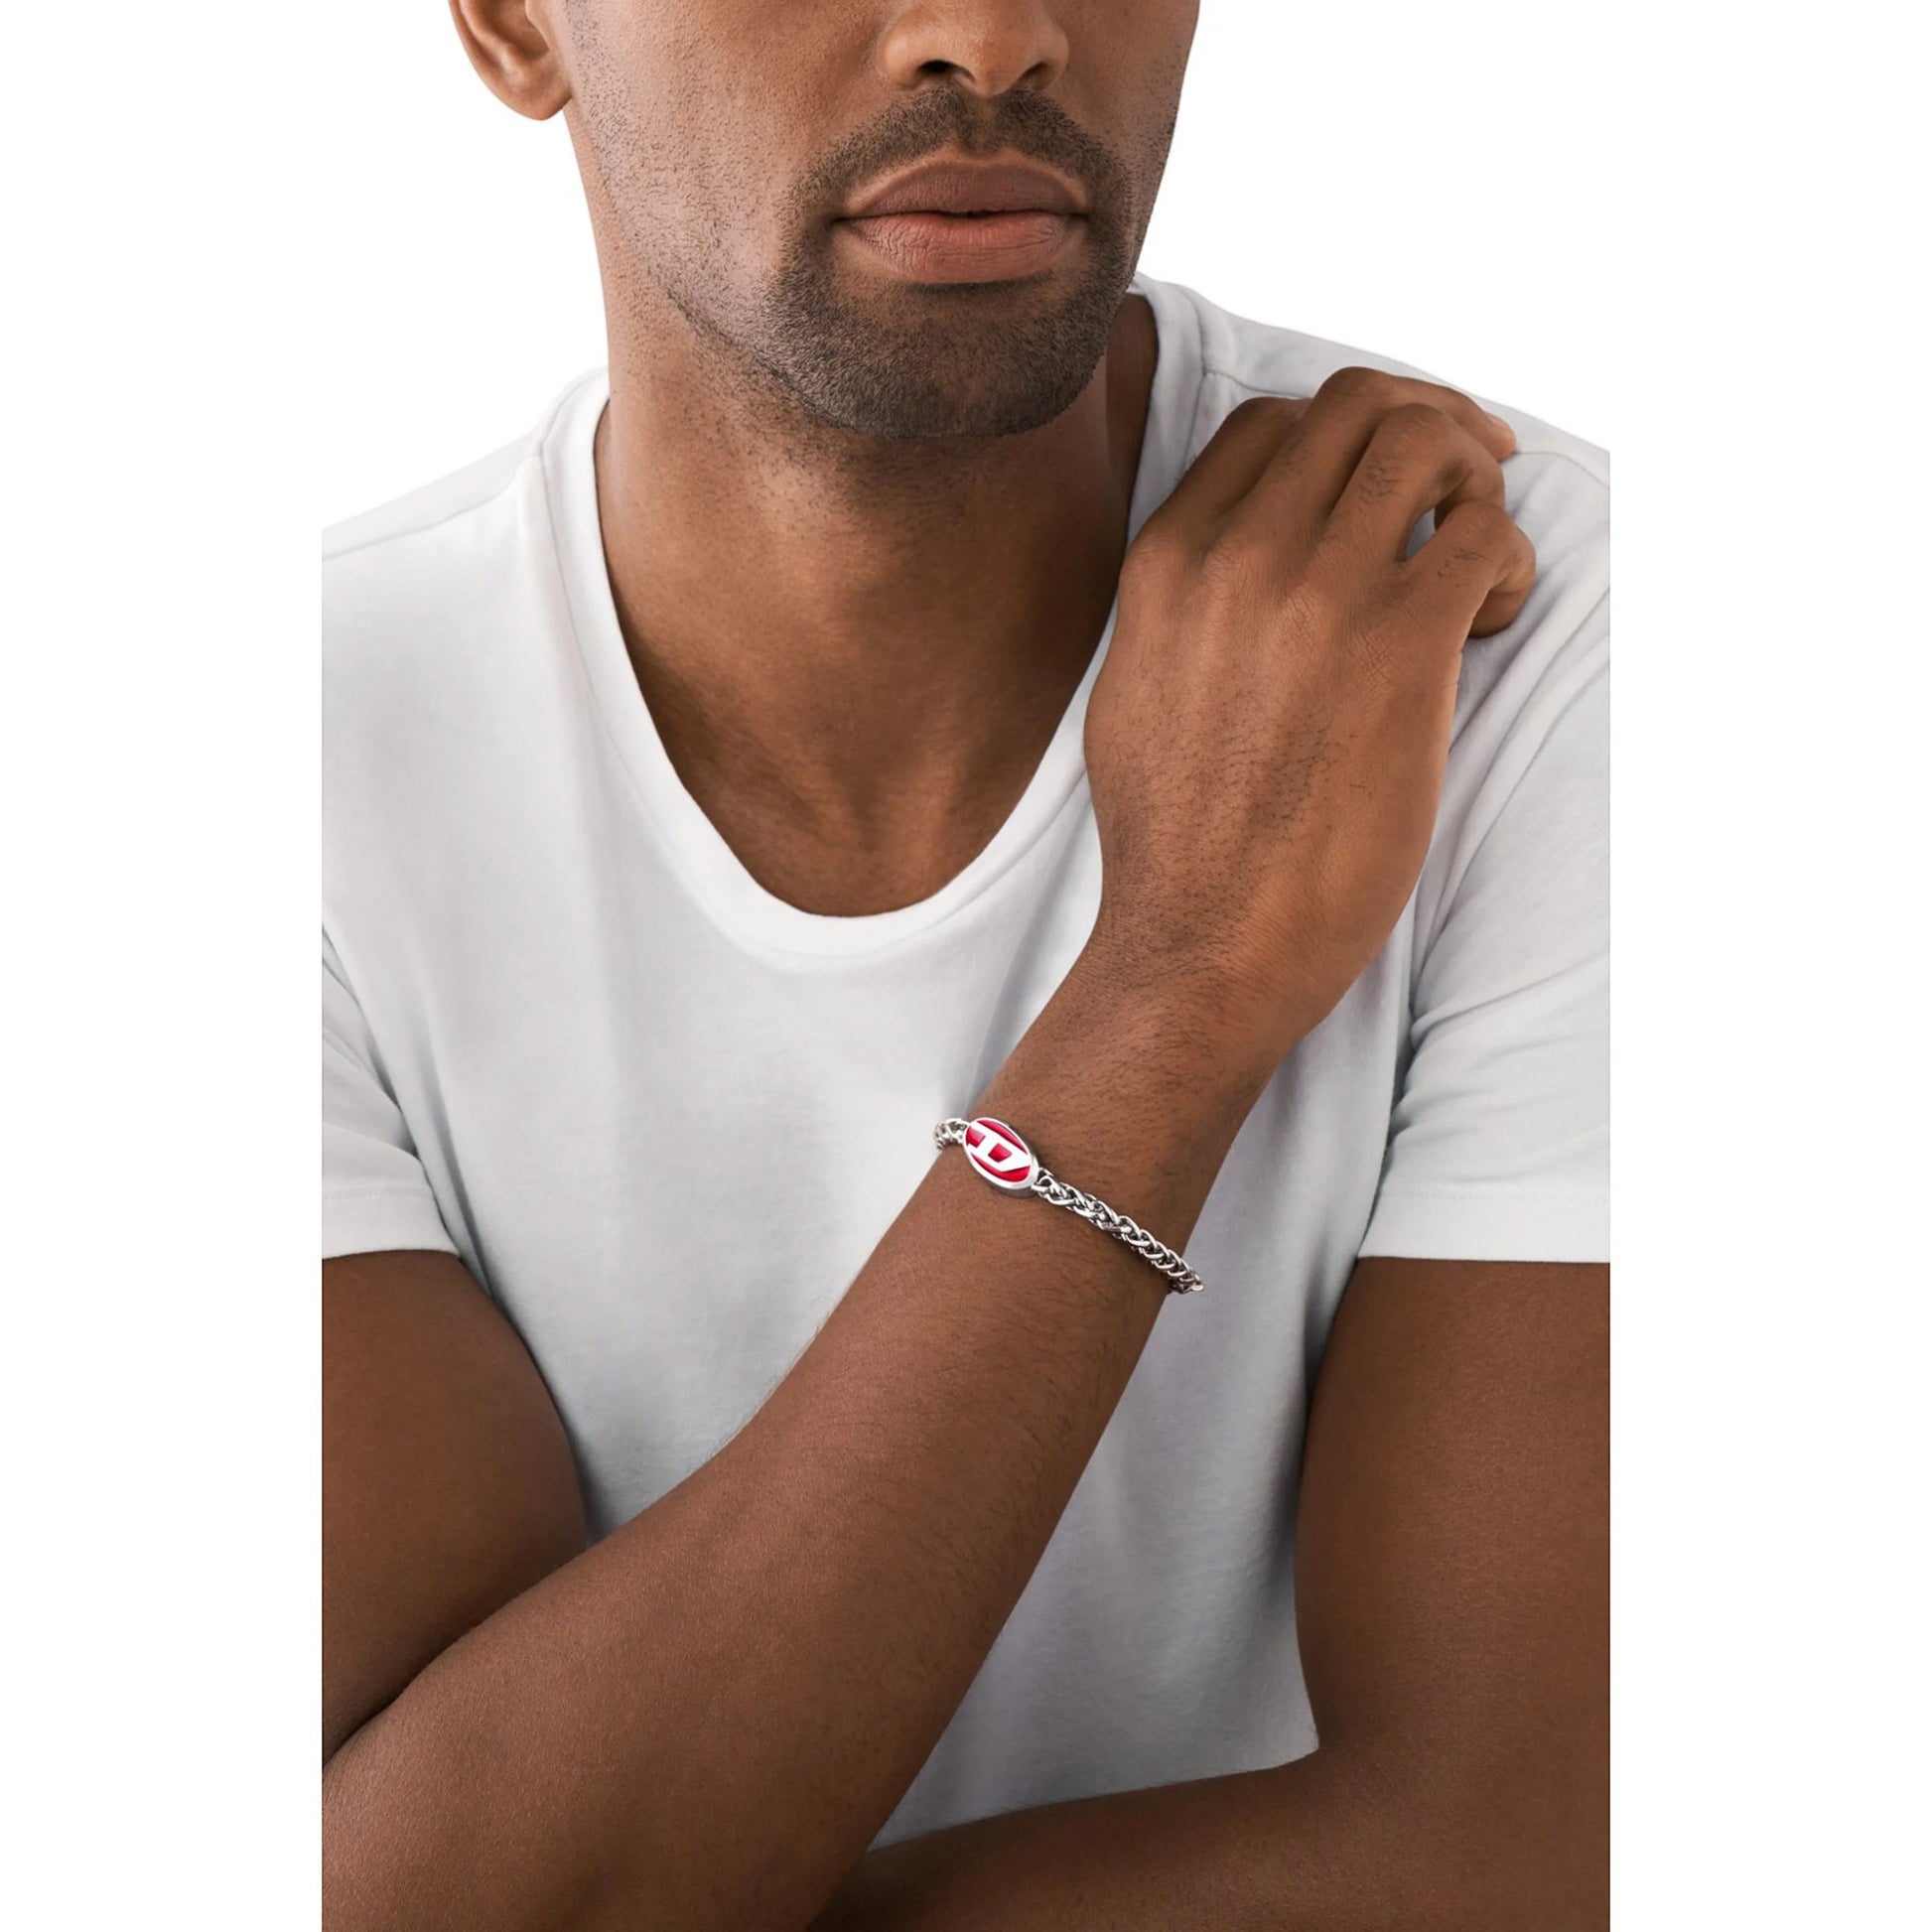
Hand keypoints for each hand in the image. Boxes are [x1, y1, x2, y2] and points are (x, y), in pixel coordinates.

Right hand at [1082, 365, 1535, 1066]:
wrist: (1200, 945)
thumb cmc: (1175, 846)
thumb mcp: (1134, 692)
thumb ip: (1181, 606)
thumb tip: (1232, 560)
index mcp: (1168, 564)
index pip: (1274, 423)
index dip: (1348, 434)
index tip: (1389, 481)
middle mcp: (1240, 557)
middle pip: (1361, 405)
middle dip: (1433, 424)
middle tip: (1471, 478)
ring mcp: (1320, 597)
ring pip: (1430, 444)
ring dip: (1477, 482)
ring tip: (1478, 560)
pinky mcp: (1399, 651)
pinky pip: (1486, 538)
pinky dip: (1508, 563)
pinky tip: (1491, 621)